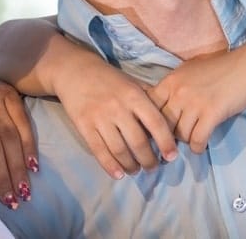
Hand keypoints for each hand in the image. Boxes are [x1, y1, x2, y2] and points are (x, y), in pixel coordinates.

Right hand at [54, 58, 176, 177]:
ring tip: (136, 170)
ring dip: (131, 165)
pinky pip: (99, 151)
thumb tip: (168, 121)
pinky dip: (110, 166)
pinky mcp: (83, 125)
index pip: (155, 123)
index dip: (166, 142)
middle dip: (148, 160)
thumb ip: (149, 99)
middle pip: (138, 142)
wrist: (75, 71)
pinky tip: (119, 174)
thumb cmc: (108, 79)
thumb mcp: (132, 82)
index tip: (171, 157)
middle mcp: (118, 107)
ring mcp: (99, 117)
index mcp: (133, 95)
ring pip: (119, 150)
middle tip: (152, 167)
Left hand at [147, 48, 245, 152]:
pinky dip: (197, 146)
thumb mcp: (190, 69)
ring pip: (179, 134)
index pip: (149, 106)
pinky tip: (200, 146)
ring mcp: (194, 103)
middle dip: (167, 135)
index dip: (150, 120)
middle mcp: (178, 92)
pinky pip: (197, 139)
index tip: (156, 129)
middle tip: (172, 142)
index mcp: (171, 80)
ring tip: (190, 140)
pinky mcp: (212, 114)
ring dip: (184, 141)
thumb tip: (164, 102)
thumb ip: (176, 85)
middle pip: (162, 123)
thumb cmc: (222, 65)